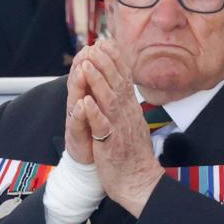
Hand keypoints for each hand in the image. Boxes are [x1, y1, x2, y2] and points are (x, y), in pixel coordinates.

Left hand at [70, 40, 165, 215]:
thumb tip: (122, 88)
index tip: (104, 42)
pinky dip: (94, 114)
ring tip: (87, 64)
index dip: (114, 59)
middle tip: (94, 44)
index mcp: (129, 108)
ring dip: (97, 81)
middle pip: (117, 82)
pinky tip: (85, 102)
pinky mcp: (111, 143)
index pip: (123, 78)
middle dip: (105, 62)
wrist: (138, 181)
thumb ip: (124, 105)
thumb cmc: (130, 153)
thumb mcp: (129, 123)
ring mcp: (120, 127)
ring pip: (109, 100)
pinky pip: (102, 126)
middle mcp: (127, 113)